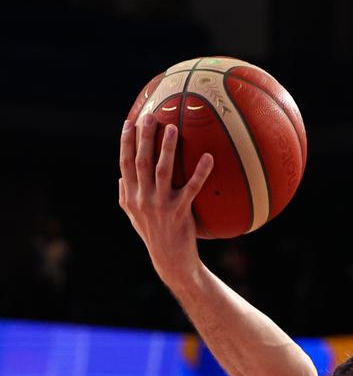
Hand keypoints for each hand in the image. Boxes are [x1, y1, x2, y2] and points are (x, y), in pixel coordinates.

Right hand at [118, 113, 213, 279]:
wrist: (170, 259)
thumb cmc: (153, 234)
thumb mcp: (133, 216)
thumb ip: (124, 195)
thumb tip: (120, 176)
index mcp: (130, 196)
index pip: (125, 163)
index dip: (126, 142)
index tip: (129, 122)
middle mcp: (142, 198)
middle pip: (141, 162)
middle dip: (144, 137)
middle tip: (151, 117)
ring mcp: (160, 204)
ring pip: (162, 170)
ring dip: (167, 148)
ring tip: (173, 128)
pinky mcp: (180, 211)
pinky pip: (192, 187)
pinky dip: (201, 171)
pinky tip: (209, 157)